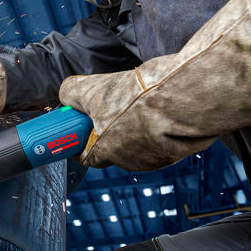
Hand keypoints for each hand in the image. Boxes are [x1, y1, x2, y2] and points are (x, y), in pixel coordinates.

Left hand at [59, 0, 250, 170]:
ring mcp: (160, 157)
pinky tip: (164, 104)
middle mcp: (133, 161)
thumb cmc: (138, 97)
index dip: (83, 143)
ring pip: (142, 142)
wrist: (185, 98)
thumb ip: (73, 93)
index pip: (88, 158)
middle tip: (116, 105)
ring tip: (144, 99)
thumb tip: (65, 94)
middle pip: (116, 149)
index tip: (83, 130)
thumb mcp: (94, 88)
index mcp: (108, 152)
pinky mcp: (183, 147)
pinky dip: (163, 123)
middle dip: (114, 130)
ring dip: (140, 125)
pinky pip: (166, 137)